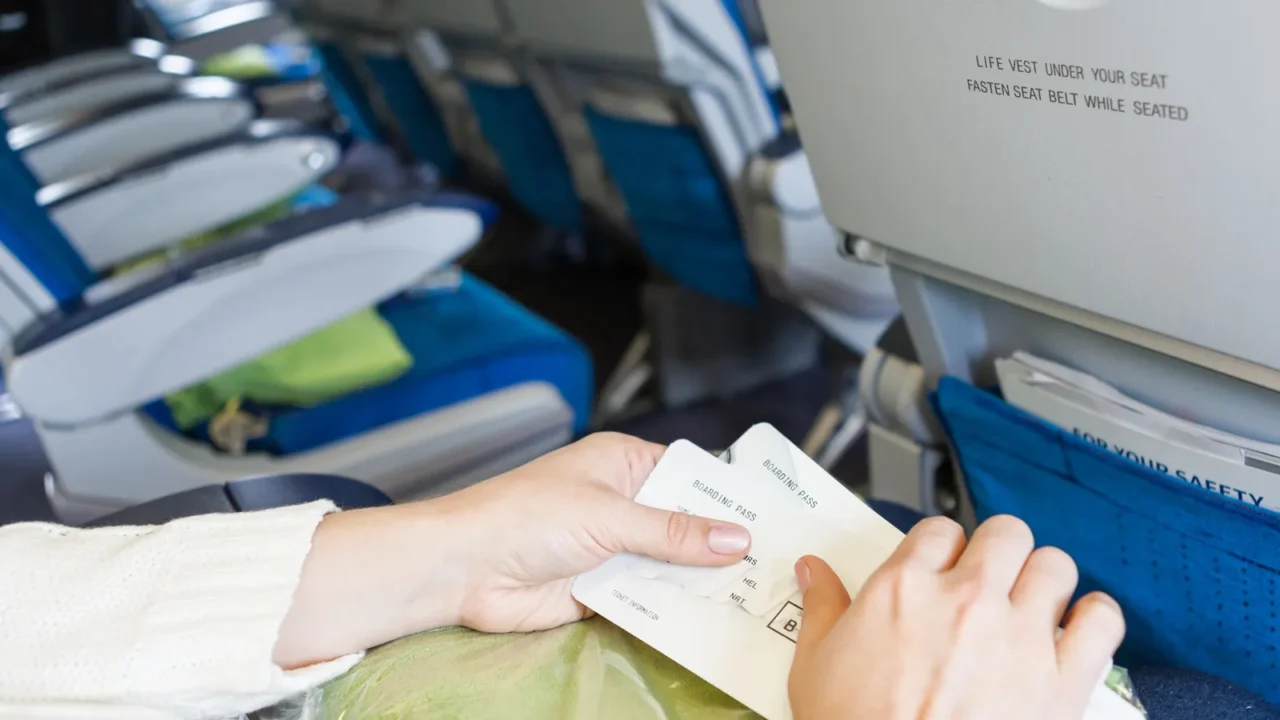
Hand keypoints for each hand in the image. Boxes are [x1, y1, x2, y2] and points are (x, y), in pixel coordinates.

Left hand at [274, 433, 750, 666]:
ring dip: (703, 581)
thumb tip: (735, 539)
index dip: (729, 496)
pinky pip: (650, 598)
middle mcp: (624, 503)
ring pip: (672, 564)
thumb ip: (672, 532)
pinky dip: (675, 609)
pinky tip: (715, 620)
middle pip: (686, 524)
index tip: (776, 517)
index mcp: (624, 464)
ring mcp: (615, 548)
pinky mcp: (604, 589)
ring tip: (760, 597)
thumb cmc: (527, 515)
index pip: (690, 476)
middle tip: (779, 565)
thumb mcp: (608, 514)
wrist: (464, 568)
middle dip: (723, 545)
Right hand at [788, 515, 1124, 719]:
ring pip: (1055, 565)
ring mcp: (1019, 635)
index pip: (938, 531)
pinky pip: (1102, 621)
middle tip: (990, 582)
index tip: (942, 570)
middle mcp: (966, 599)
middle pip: (1004, 534)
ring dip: (1045, 581)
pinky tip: (1078, 631)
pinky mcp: (1062, 679)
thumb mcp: (815, 666)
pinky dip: (1096, 619)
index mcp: (904, 589)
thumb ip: (821, 608)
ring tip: (1033, 605)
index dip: (942, 549)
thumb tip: (813, 571)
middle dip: (999, 553)